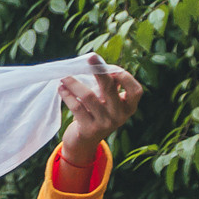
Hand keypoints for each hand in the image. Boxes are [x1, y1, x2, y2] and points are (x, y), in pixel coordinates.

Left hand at [57, 57, 142, 173]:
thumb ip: (110, 85)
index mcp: (129, 107)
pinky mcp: (88, 129)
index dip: (126, 78)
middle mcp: (119, 116)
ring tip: (64, 77)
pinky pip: (76, 107)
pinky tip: (61, 89)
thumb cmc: (98, 113)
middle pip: (110, 88)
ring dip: (74, 83)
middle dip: (98, 70)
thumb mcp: (109, 101)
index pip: (136, 91)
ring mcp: (104, 123)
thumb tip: (99, 64)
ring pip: (88, 96)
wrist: (84, 141)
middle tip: (89, 57)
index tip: (112, 69)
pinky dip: (67, 95)